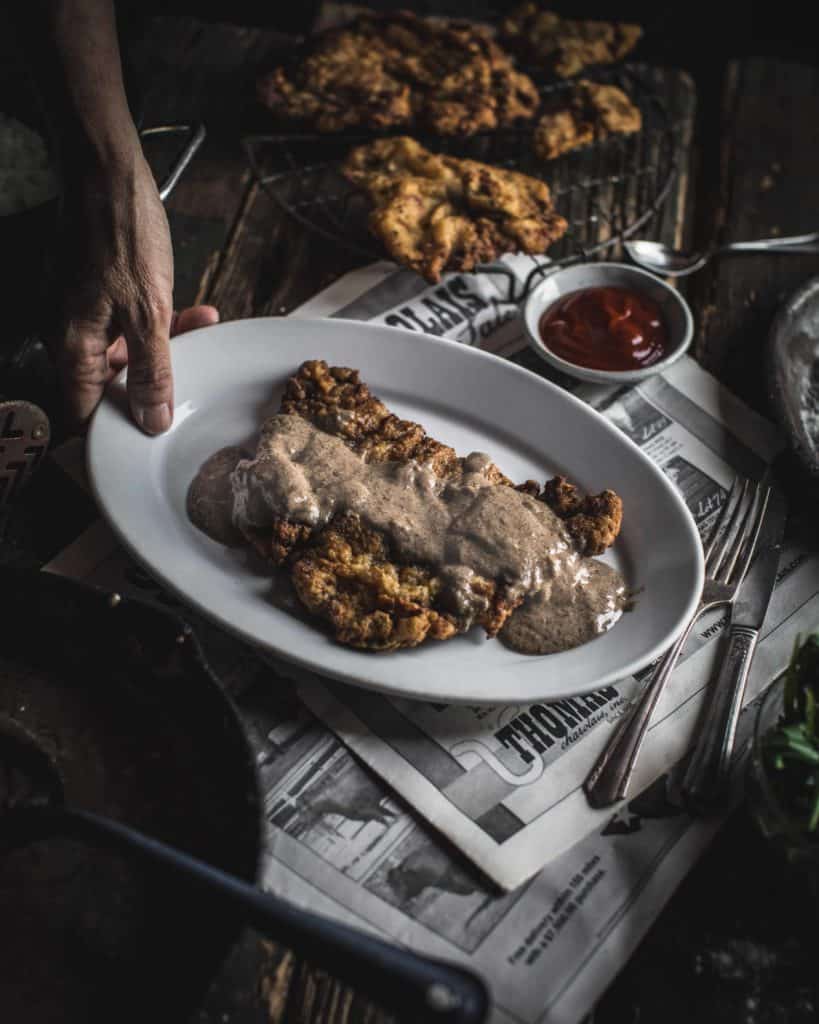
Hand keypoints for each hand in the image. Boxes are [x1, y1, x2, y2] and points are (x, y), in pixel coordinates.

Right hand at [52, 151, 216, 432]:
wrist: (106, 171)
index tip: (149, 442)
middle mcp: (70, 335)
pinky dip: (161, 324)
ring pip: (127, 352)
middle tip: (190, 377)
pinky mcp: (98, 293)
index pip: (85, 413)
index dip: (115, 433)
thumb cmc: (121, 233)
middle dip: (155, 382)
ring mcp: (82, 313)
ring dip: (167, 348)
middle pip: (111, 384)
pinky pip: (130, 323)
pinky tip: (195, 314)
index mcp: (72, 348)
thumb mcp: (149, 312)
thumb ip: (153, 371)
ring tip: (201, 331)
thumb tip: (153, 421)